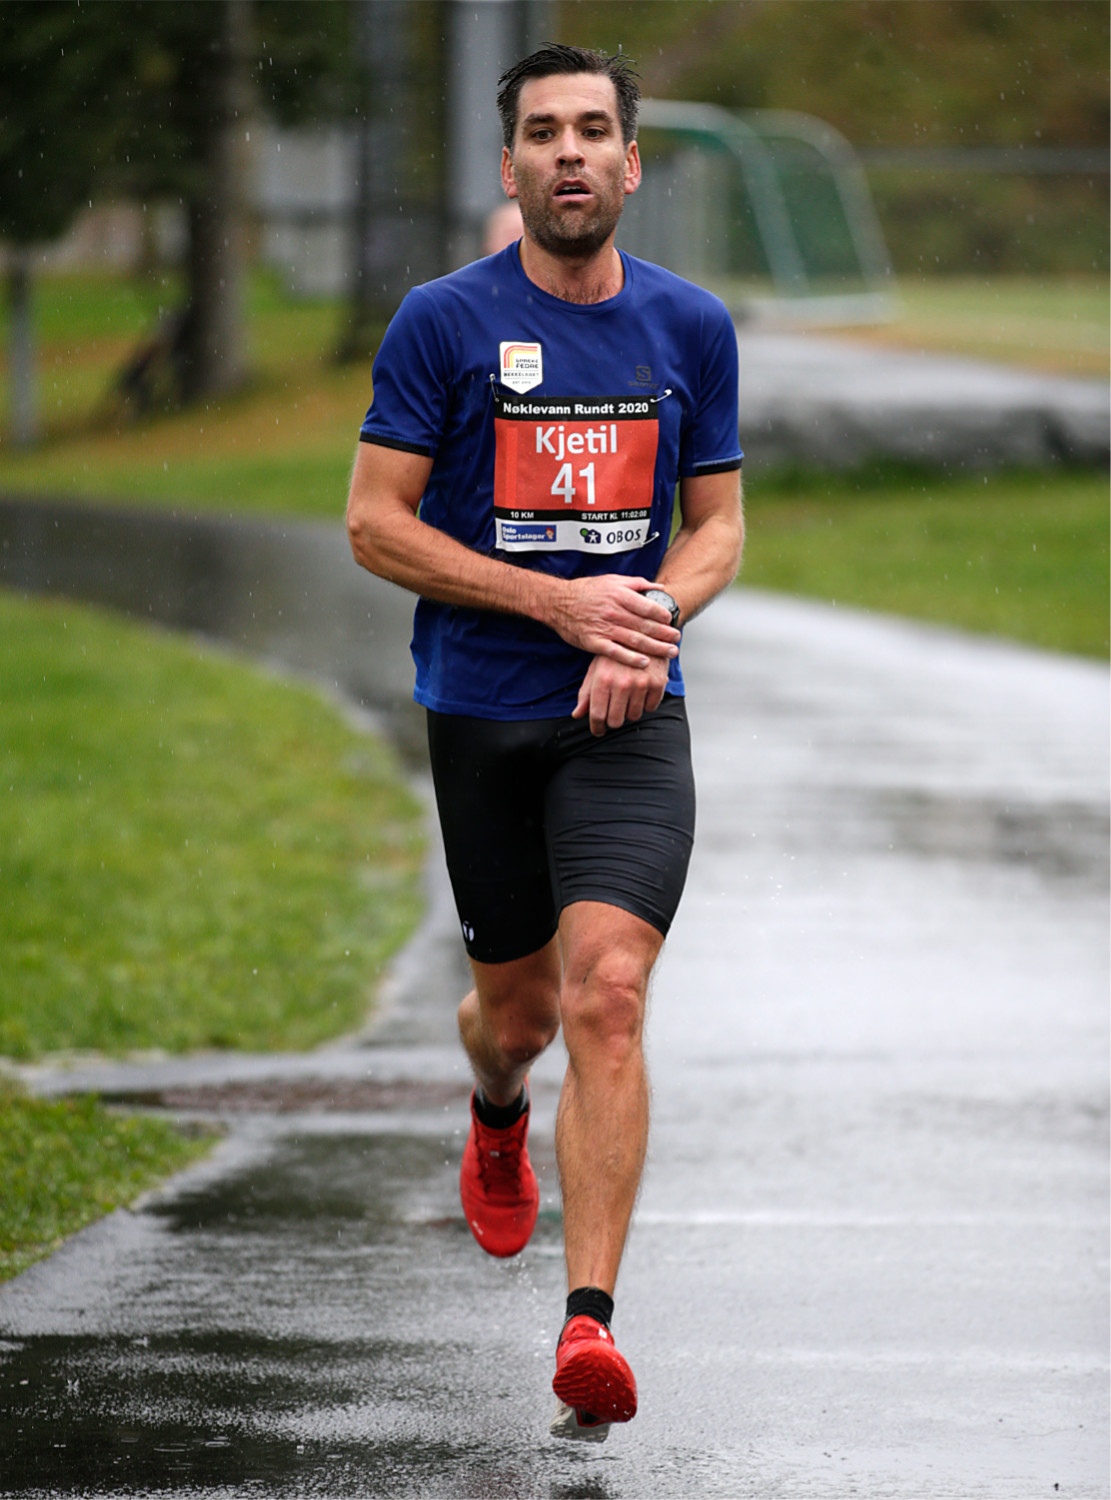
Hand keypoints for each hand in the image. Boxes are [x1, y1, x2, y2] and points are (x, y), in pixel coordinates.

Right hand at [546, 574, 678, 667]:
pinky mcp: (595, 642)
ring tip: (670, 652)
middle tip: (677, 639)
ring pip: (635, 640)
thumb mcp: (612, 580)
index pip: (648, 607)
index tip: (672, 620)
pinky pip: (616, 653)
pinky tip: (644, 663)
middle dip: (665, 634)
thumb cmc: (587, 591)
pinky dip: (631, 659)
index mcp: (620, 595)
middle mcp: (614, 612)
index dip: (663, 615)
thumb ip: (637, 584)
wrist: (559, 602)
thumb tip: (660, 587)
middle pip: (645, 626)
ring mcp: (604, 628)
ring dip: (655, 647)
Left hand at [572, 653, 670, 736]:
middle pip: (616, 721)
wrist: (644, 633)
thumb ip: (586, 693)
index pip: (598, 715)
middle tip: (614, 713)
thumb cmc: (615, 653)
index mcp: (603, 679)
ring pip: (634, 716)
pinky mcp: (658, 683)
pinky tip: (642, 691)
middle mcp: (621, 683)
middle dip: (613, 720)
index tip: (598, 731)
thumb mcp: (596, 669)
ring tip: (628, 696)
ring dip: (630, 711)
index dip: (597, 727)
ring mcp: (641, 683)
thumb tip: (577, 715)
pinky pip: (651, 707)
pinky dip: (646, 704)